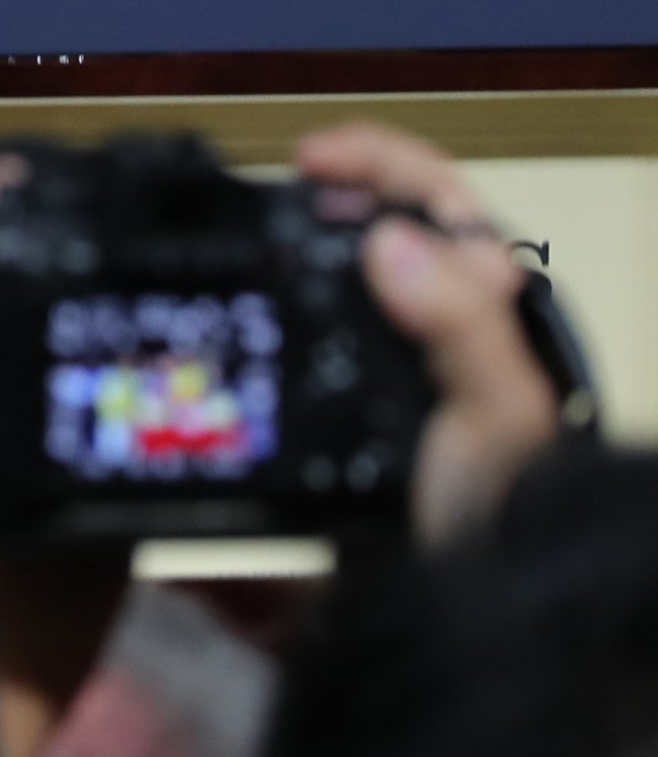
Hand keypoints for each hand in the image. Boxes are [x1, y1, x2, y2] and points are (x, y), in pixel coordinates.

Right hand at [293, 123, 563, 547]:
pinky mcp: (354, 393)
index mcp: (486, 307)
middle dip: (334, 189)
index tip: (310, 161)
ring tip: (257, 235)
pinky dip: (282, 302)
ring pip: (348, 268)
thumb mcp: (493, 410)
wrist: (471, 595)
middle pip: (389, 219)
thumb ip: (459, 323)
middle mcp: (445, 318)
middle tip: (273, 189)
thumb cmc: (501, 502)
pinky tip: (254, 307)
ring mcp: (397, 353)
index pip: (440, 198)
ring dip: (305, 240)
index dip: (377, 161)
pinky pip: (314, 323)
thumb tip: (389, 242)